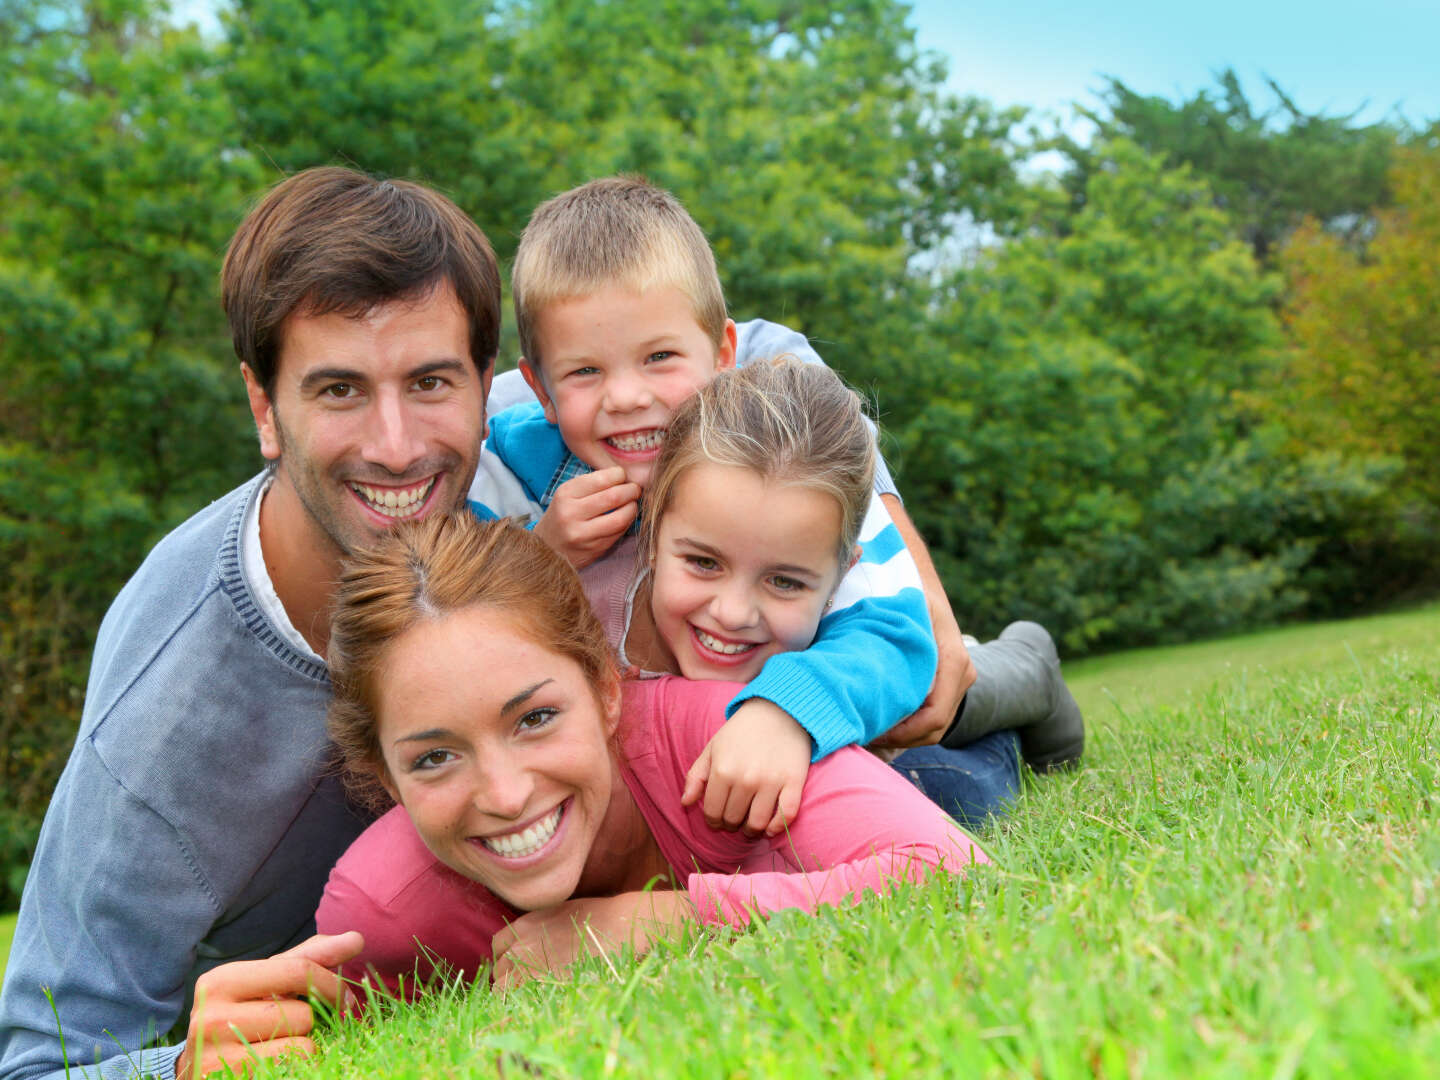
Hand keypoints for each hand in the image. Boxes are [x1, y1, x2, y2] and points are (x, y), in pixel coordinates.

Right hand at [174, 931, 363, 1079]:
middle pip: (303, 1013)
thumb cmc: (244, 1018)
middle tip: (306, 1029)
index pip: (298, 970)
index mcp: (221, 981)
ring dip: (304, 1047)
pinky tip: (275, 1064)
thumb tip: (356, 937)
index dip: (333, 985)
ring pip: (301, 1045)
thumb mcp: (268, 984)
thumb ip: (310, 959)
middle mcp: (210, 1016)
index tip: (347, 1000)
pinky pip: (293, 1068)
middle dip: (313, 1022)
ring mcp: (214, 1056)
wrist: (199, 1073)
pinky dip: (297, 1067)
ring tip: (281, 1047)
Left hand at [491, 892, 692, 989]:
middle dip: (509, 977)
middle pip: (500, 970)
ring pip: (504, 989)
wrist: (620, 926)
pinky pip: (521, 1001)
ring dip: (513, 993)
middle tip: (525, 985)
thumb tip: (528, 943)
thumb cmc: (596, 918)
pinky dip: (524, 1003)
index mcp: (524, 926)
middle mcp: (522, 947)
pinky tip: (539, 1003)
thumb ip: (536, 927)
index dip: (507, 957)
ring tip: (532, 996)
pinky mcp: (545, 986)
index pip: (498, 947)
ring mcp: (531, 968)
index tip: (517, 966)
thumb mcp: (558, 913)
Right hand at [532, 467, 640, 568]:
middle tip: (635, 489)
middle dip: (631, 490)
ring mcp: (582, 535)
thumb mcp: (567, 495)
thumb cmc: (561, 516)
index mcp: (565, 495)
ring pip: (620, 518)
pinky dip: (626, 523)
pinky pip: (618, 533)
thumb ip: (591, 485)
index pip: (600, 479)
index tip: (623, 475)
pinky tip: (625, 518)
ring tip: (633, 503)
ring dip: (632, 508)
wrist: (546, 549)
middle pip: (613, 497)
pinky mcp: (593, 550)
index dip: (618, 475)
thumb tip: (623, 475)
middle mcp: (571, 514)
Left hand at [682, 699, 811, 835]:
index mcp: (722, 770)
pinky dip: (776, 827)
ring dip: (751, 830)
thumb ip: (696, 776)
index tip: (718, 818)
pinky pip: (785, 816)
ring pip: (757, 823)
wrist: (779, 711)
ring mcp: (771, 782)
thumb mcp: (712, 748)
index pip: (712, 812)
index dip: (713, 820)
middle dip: (731, 823)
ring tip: (750, 826)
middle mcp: (746, 779)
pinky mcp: (793, 782)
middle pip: (733, 819)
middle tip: (734, 818)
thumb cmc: (741, 732)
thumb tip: (685, 803)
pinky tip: (769, 827)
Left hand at [870, 494, 976, 749]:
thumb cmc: (894, 585)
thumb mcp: (884, 606)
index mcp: (949, 655)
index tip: (867, 734)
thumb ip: (868, 632)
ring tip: (862, 734)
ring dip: (899, 734)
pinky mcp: (947, 678)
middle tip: (858, 739)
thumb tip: (830, 661)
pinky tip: (874, 721)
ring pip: (932, 725)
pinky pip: (930, 712)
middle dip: (896, 739)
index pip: (934, 715)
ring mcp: (958, 675)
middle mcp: (960, 668)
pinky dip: (904, 723)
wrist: (912, 567)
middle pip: (933, 727)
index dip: (900, 734)